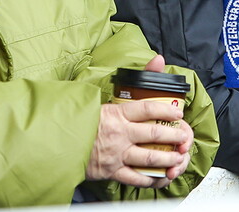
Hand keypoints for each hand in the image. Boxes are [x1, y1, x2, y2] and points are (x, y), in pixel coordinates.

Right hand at [85, 54, 193, 186]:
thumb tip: (158, 58)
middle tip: (184, 137)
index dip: (166, 110)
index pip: (147, 109)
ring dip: (167, 158)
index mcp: (116, 113)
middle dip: (174, 136)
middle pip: (154, 134)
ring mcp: (116, 153)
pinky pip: (134, 177)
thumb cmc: (77, 118)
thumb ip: (135, 79)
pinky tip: (159, 177)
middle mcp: (119, 134)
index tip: (178, 112)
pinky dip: (149, 179)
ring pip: (149, 158)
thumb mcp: (103, 97)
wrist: (55, 140)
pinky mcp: (110, 170)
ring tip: (178, 158)